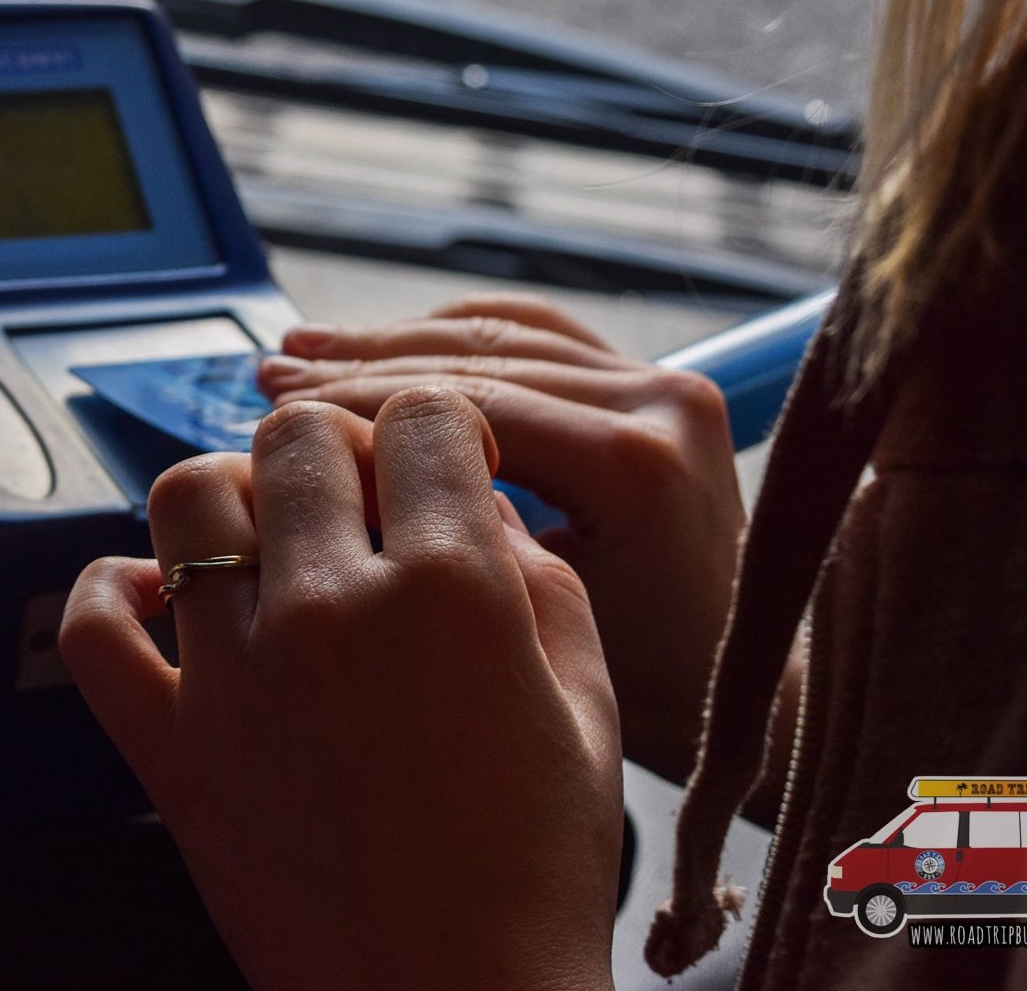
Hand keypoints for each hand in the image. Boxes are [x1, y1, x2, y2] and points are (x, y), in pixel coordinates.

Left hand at [62, 389, 620, 990]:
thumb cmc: (537, 875)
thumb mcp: (587, 709)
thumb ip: (537, 579)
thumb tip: (473, 502)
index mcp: (452, 592)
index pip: (420, 419)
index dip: (441, 431)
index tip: (445, 466)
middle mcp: (330, 611)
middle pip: (298, 437)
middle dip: (341, 449)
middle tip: (366, 504)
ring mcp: (235, 676)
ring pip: (190, 494)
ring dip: (235, 496)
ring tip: (273, 540)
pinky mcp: (169, 748)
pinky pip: (94, 627)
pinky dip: (114, 591)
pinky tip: (165, 597)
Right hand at [253, 294, 745, 784]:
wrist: (756, 686)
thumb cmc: (652, 691)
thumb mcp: (535, 629)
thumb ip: (455, 545)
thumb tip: (337, 476)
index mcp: (635, 467)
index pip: (463, 408)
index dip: (355, 404)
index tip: (274, 411)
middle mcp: (661, 405)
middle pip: (479, 359)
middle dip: (360, 365)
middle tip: (270, 373)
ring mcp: (667, 384)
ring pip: (504, 336)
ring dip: (397, 341)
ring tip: (307, 350)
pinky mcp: (660, 383)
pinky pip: (542, 339)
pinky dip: (458, 337)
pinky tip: (388, 346)